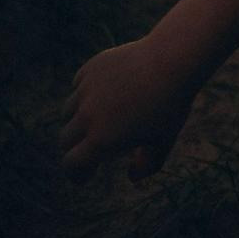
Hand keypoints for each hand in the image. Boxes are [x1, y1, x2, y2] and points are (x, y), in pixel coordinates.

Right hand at [60, 37, 197, 183]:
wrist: (172, 61)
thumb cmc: (171, 105)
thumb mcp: (164, 141)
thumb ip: (148, 165)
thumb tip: (131, 176)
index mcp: (101, 140)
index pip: (71, 164)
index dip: (76, 174)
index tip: (83, 176)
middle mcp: (87, 117)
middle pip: (65, 139)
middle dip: (75, 148)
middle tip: (88, 150)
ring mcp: (86, 91)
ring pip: (68, 112)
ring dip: (78, 120)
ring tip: (96, 120)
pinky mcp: (90, 69)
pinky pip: (78, 85)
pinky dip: (85, 93)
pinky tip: (102, 93)